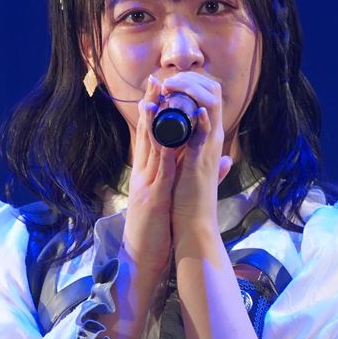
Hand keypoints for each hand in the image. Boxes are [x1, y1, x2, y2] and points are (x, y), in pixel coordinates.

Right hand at [121, 75, 178, 274]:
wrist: (143, 258)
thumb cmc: (156, 230)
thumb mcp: (165, 198)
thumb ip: (176, 177)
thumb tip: (194, 160)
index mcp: (147, 174)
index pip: (149, 137)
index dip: (152, 111)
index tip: (158, 88)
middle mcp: (143, 175)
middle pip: (145, 135)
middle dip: (149, 106)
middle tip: (154, 80)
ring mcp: (146, 186)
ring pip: (149, 149)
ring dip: (153, 122)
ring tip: (157, 97)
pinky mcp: (153, 200)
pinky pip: (160, 173)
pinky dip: (166, 153)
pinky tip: (171, 137)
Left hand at [160, 71, 232, 241]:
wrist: (194, 223)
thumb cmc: (189, 196)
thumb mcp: (191, 164)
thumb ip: (196, 149)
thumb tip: (205, 139)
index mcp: (207, 136)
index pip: (208, 96)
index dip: (191, 82)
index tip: (170, 81)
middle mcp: (211, 137)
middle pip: (213, 92)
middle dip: (190, 79)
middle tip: (170, 80)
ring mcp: (208, 147)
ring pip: (210, 106)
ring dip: (191, 90)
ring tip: (172, 86)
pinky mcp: (201, 160)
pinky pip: (204, 134)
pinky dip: (201, 120)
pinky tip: (195, 110)